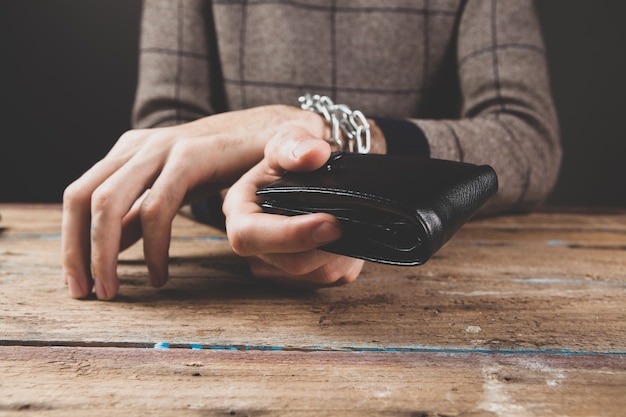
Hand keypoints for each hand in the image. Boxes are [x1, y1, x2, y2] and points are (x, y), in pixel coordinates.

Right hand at [62, 105, 326, 299]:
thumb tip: (313, 154)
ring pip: (86, 191)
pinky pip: (99, 190)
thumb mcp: (295, 143)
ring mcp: (139, 148)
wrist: (263, 120)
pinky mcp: (135, 155)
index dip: (152, 248)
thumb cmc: (275, 141)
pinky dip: (91, 226)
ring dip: (78, 241)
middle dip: (94, 250)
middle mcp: (154, 145)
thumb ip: (300, 149)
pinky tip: (102, 260)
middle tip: (101, 295)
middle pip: (102, 197)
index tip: (160, 283)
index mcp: (189, 151)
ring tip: (86, 286)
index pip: (154, 204)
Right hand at [223, 125, 364, 286]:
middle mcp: (253, 244)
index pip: (251, 236)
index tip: (331, 223)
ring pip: (315, 276)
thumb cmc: (293, 155)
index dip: (291, 235)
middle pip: (291, 263)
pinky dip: (347, 261)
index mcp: (239, 211)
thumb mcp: (289, 138)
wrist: (309, 172)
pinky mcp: (301, 278)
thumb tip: (314, 153)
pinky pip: (330, 279)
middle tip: (353, 222)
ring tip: (352, 225)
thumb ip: (295, 144)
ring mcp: (276, 265)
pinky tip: (349, 237)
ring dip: (342, 254)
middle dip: (327, 247)